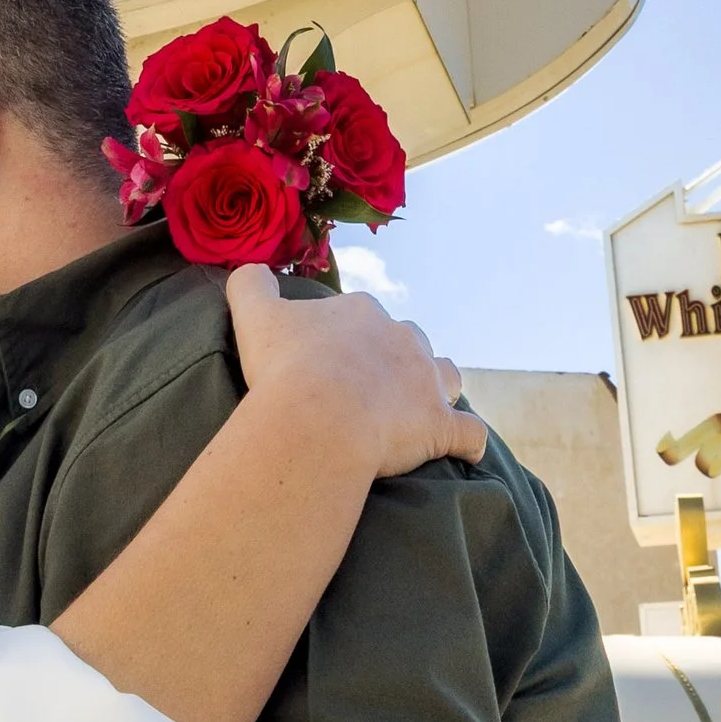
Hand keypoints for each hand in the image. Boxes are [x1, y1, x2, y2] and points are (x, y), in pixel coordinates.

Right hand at [226, 263, 482, 482]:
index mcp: (362, 314)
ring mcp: (426, 383)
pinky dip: (469, 441)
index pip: (362, 317)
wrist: (316, 418)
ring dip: (438, 388)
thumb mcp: (254, 314)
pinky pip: (469, 434)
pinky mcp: (440, 426)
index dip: (347, 338)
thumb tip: (252, 270)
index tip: (327, 361)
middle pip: (409, 342)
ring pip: (447, 376)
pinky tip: (466, 450)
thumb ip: (251, 285)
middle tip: (367, 388)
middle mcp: (402, 340)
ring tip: (420, 408)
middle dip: (396, 359)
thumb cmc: (284, 367)